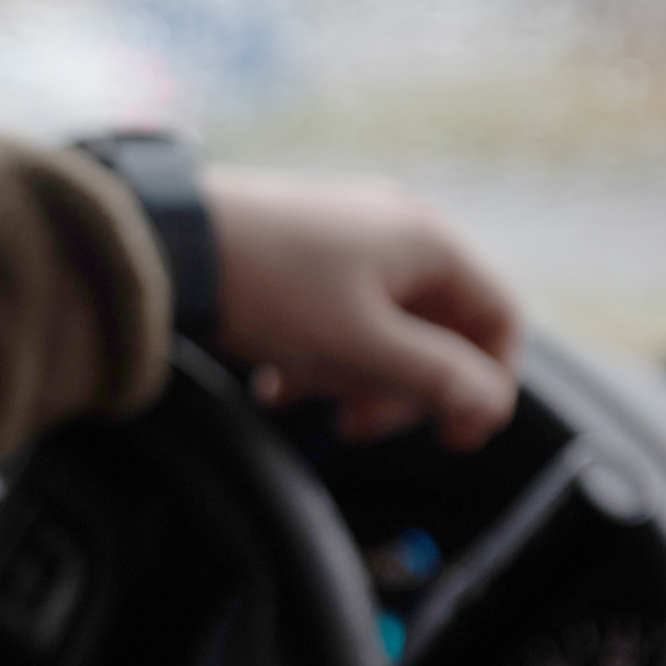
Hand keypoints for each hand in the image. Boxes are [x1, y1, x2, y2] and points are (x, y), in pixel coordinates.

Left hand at [201, 168, 519, 450]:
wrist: (167, 243)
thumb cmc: (269, 286)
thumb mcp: (360, 346)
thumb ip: (434, 377)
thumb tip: (491, 403)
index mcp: (428, 242)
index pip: (498, 316)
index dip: (488, 382)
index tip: (454, 435)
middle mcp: (394, 229)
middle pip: (436, 330)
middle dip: (398, 388)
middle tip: (354, 423)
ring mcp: (345, 237)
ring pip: (378, 330)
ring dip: (348, 376)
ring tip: (300, 394)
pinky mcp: (298, 251)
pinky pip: (332, 316)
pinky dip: (312, 354)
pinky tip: (273, 381)